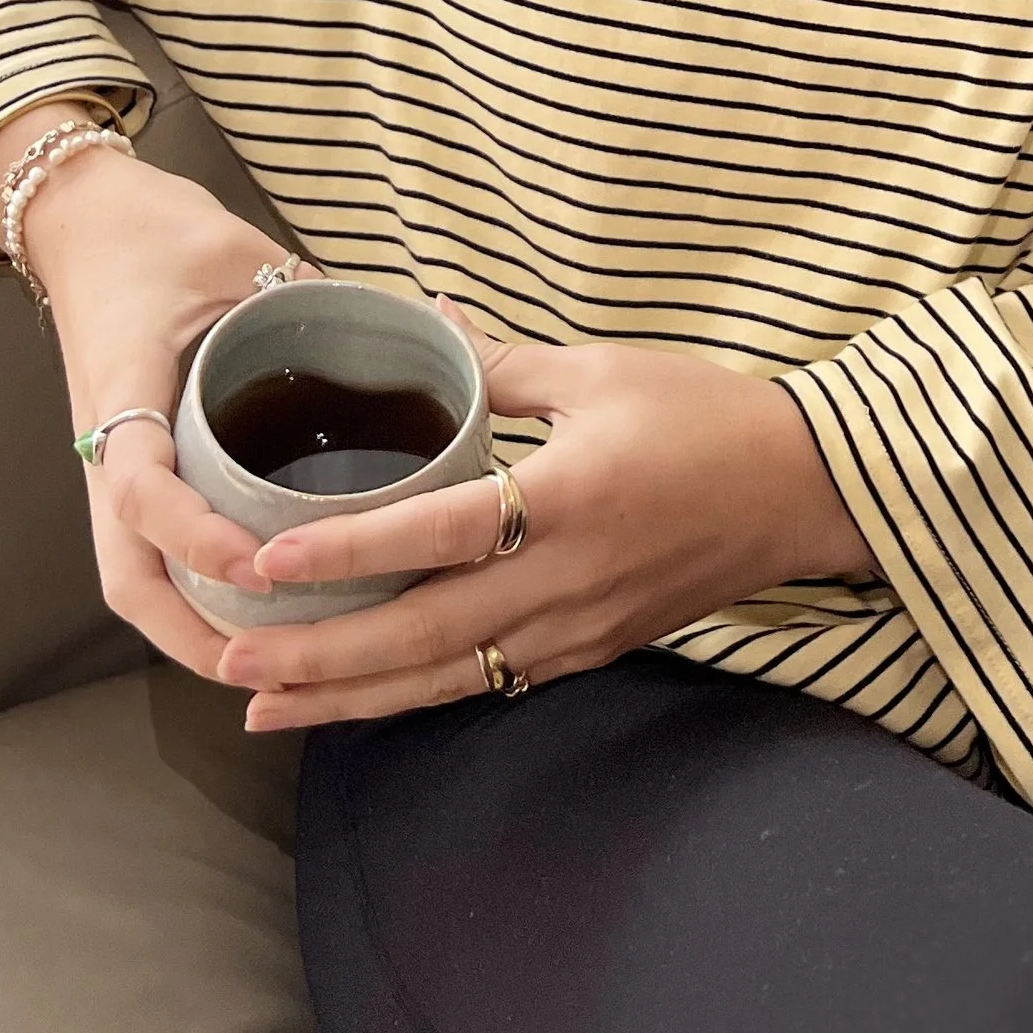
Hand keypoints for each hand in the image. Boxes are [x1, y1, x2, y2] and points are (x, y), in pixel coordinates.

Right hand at [0, 101, 318, 682]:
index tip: (264, 569)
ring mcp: (108, 458)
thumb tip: (418, 330)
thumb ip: (315, 295)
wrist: (83, 215)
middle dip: (189, 632)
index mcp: (127, 388)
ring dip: (187, 628)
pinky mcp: (123, 462)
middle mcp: (108, 440)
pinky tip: (247, 613)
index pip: (145, 487)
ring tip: (264, 667)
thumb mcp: (238, 252)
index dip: (199, 539)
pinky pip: (144, 547)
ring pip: (130, 573)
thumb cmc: (157, 230)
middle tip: (268, 668)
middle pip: (125, 569)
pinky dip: (186, 592)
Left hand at [215, 318, 877, 730]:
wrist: (805, 491)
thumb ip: (505, 365)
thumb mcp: (604, 370)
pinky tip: (362, 698)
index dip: (344, 553)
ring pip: (443, 679)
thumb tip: (428, 325)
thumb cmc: (707, 416)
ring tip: (264, 707)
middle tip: (227, 663)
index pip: (433, 536)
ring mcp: (576, 629)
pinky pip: (487, 679)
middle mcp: (563, 580)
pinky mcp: (589, 650)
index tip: (263, 562)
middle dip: (317, 659)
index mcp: (565, 499)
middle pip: (420, 638)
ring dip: (349, 699)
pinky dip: (416, 694)